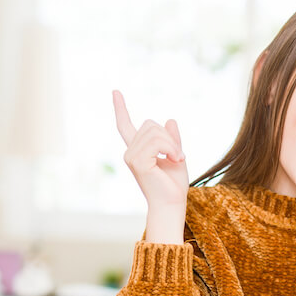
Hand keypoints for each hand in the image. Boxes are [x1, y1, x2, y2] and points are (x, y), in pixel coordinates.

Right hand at [113, 90, 189, 208]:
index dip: (121, 108)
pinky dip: (171, 149)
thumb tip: (170, 119)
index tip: (115, 92)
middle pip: (150, 124)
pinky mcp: (138, 162)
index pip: (125, 125)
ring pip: (155, 131)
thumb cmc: (174, 185)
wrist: (172, 204)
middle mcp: (130, 152)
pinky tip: (176, 160)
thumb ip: (172, 139)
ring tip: (178, 159)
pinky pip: (158, 142)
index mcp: (137, 150)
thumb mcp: (176, 155)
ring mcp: (132, 156)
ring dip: (172, 144)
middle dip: (169, 137)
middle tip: (179, 156)